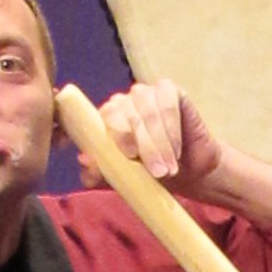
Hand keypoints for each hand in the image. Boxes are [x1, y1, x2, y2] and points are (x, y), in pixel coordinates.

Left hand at [80, 79, 229, 196]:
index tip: (131, 156)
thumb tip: (83, 160)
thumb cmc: (151, 175)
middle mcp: (125, 101)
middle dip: (144, 145)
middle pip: (128, 113)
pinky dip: (173, 130)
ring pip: (149, 111)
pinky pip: (168, 104)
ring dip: (160, 142)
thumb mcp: (122, 180)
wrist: (187, 174)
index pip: (106, 115)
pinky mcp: (170, 91)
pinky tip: (177, 150)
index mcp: (107, 118)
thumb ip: (98, 173)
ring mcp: (147, 94)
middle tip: (157, 172)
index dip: (118, 134)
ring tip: (169, 167)